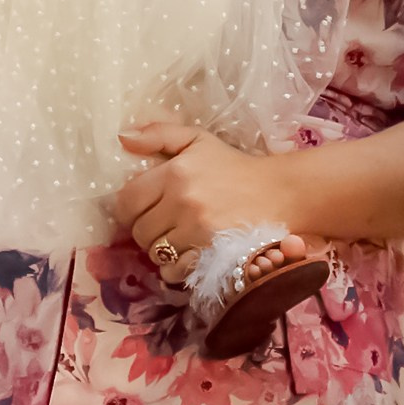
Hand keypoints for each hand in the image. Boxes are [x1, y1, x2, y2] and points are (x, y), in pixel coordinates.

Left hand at [113, 117, 298, 267]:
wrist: (280, 193)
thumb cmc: (234, 166)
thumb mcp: (198, 140)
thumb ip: (158, 134)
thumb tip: (122, 138)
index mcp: (174, 172)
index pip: (127, 202)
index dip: (130, 209)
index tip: (142, 209)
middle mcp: (182, 202)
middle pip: (139, 231)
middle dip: (147, 230)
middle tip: (164, 224)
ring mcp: (196, 230)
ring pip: (154, 252)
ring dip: (161, 249)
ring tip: (178, 238)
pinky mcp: (210, 253)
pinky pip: (173, 270)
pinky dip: (175, 267)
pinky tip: (188, 254)